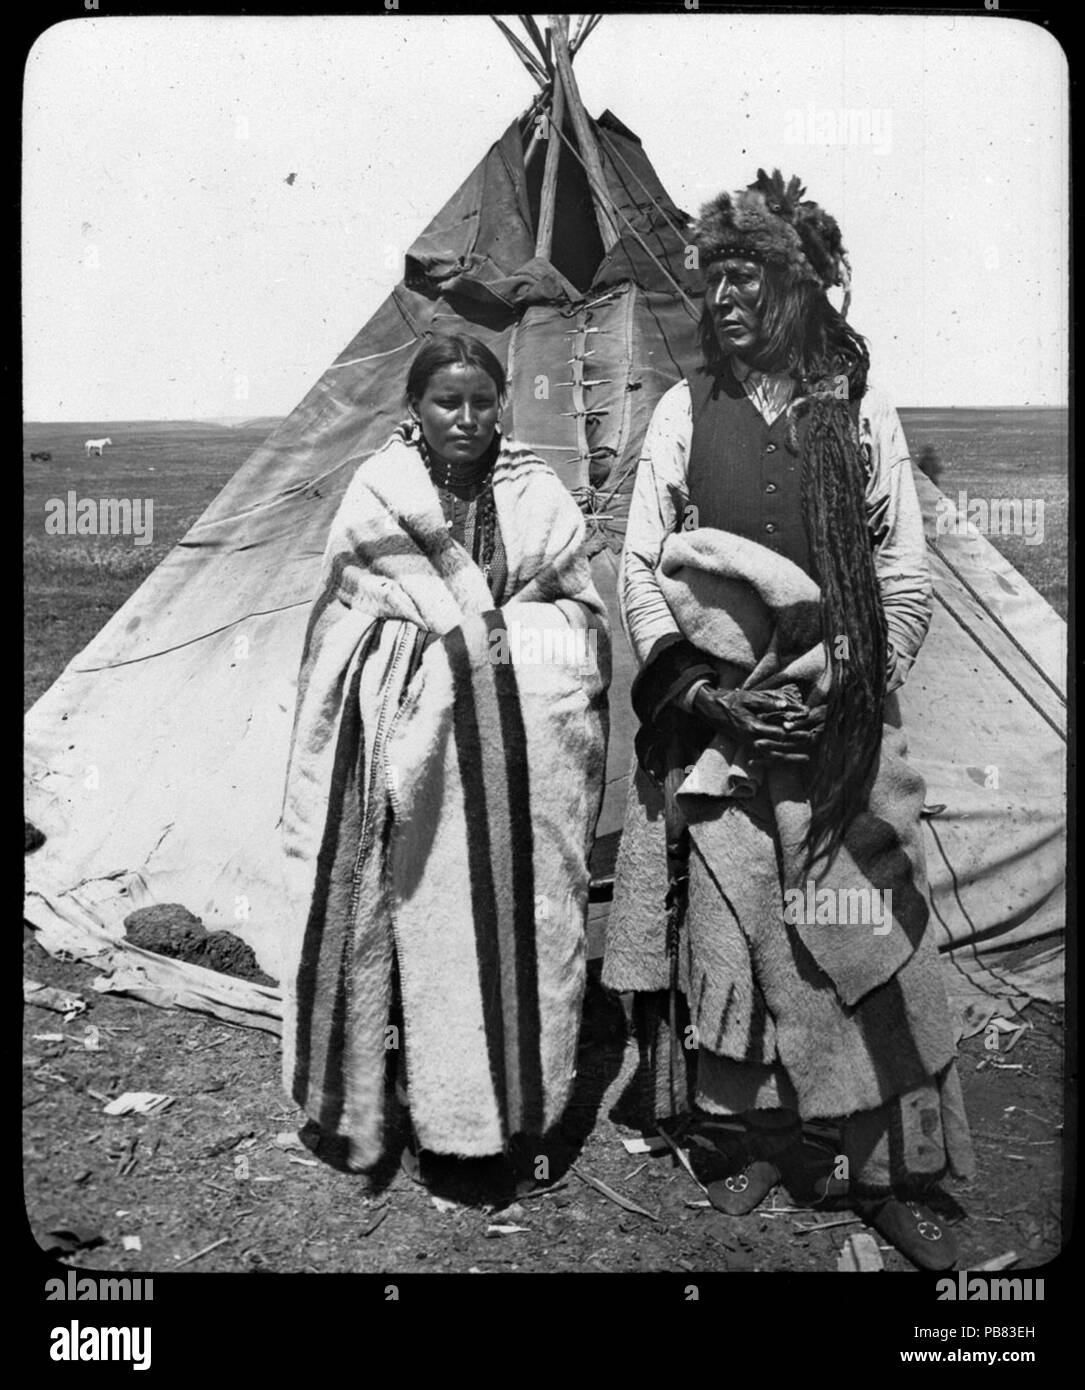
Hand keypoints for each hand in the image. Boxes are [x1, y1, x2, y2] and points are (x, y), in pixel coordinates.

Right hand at [692, 685, 820, 764]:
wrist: (712, 709)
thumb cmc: (731, 701)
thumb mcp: (748, 697)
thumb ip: (767, 702)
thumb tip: (786, 704)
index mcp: (753, 727)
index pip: (779, 733)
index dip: (795, 734)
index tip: (809, 732)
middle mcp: (752, 740)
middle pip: (779, 747)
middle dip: (797, 746)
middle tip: (813, 744)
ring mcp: (749, 746)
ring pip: (773, 757)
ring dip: (790, 758)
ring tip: (806, 758)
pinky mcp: (748, 747)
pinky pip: (765, 758)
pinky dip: (777, 761)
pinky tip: (788, 762)